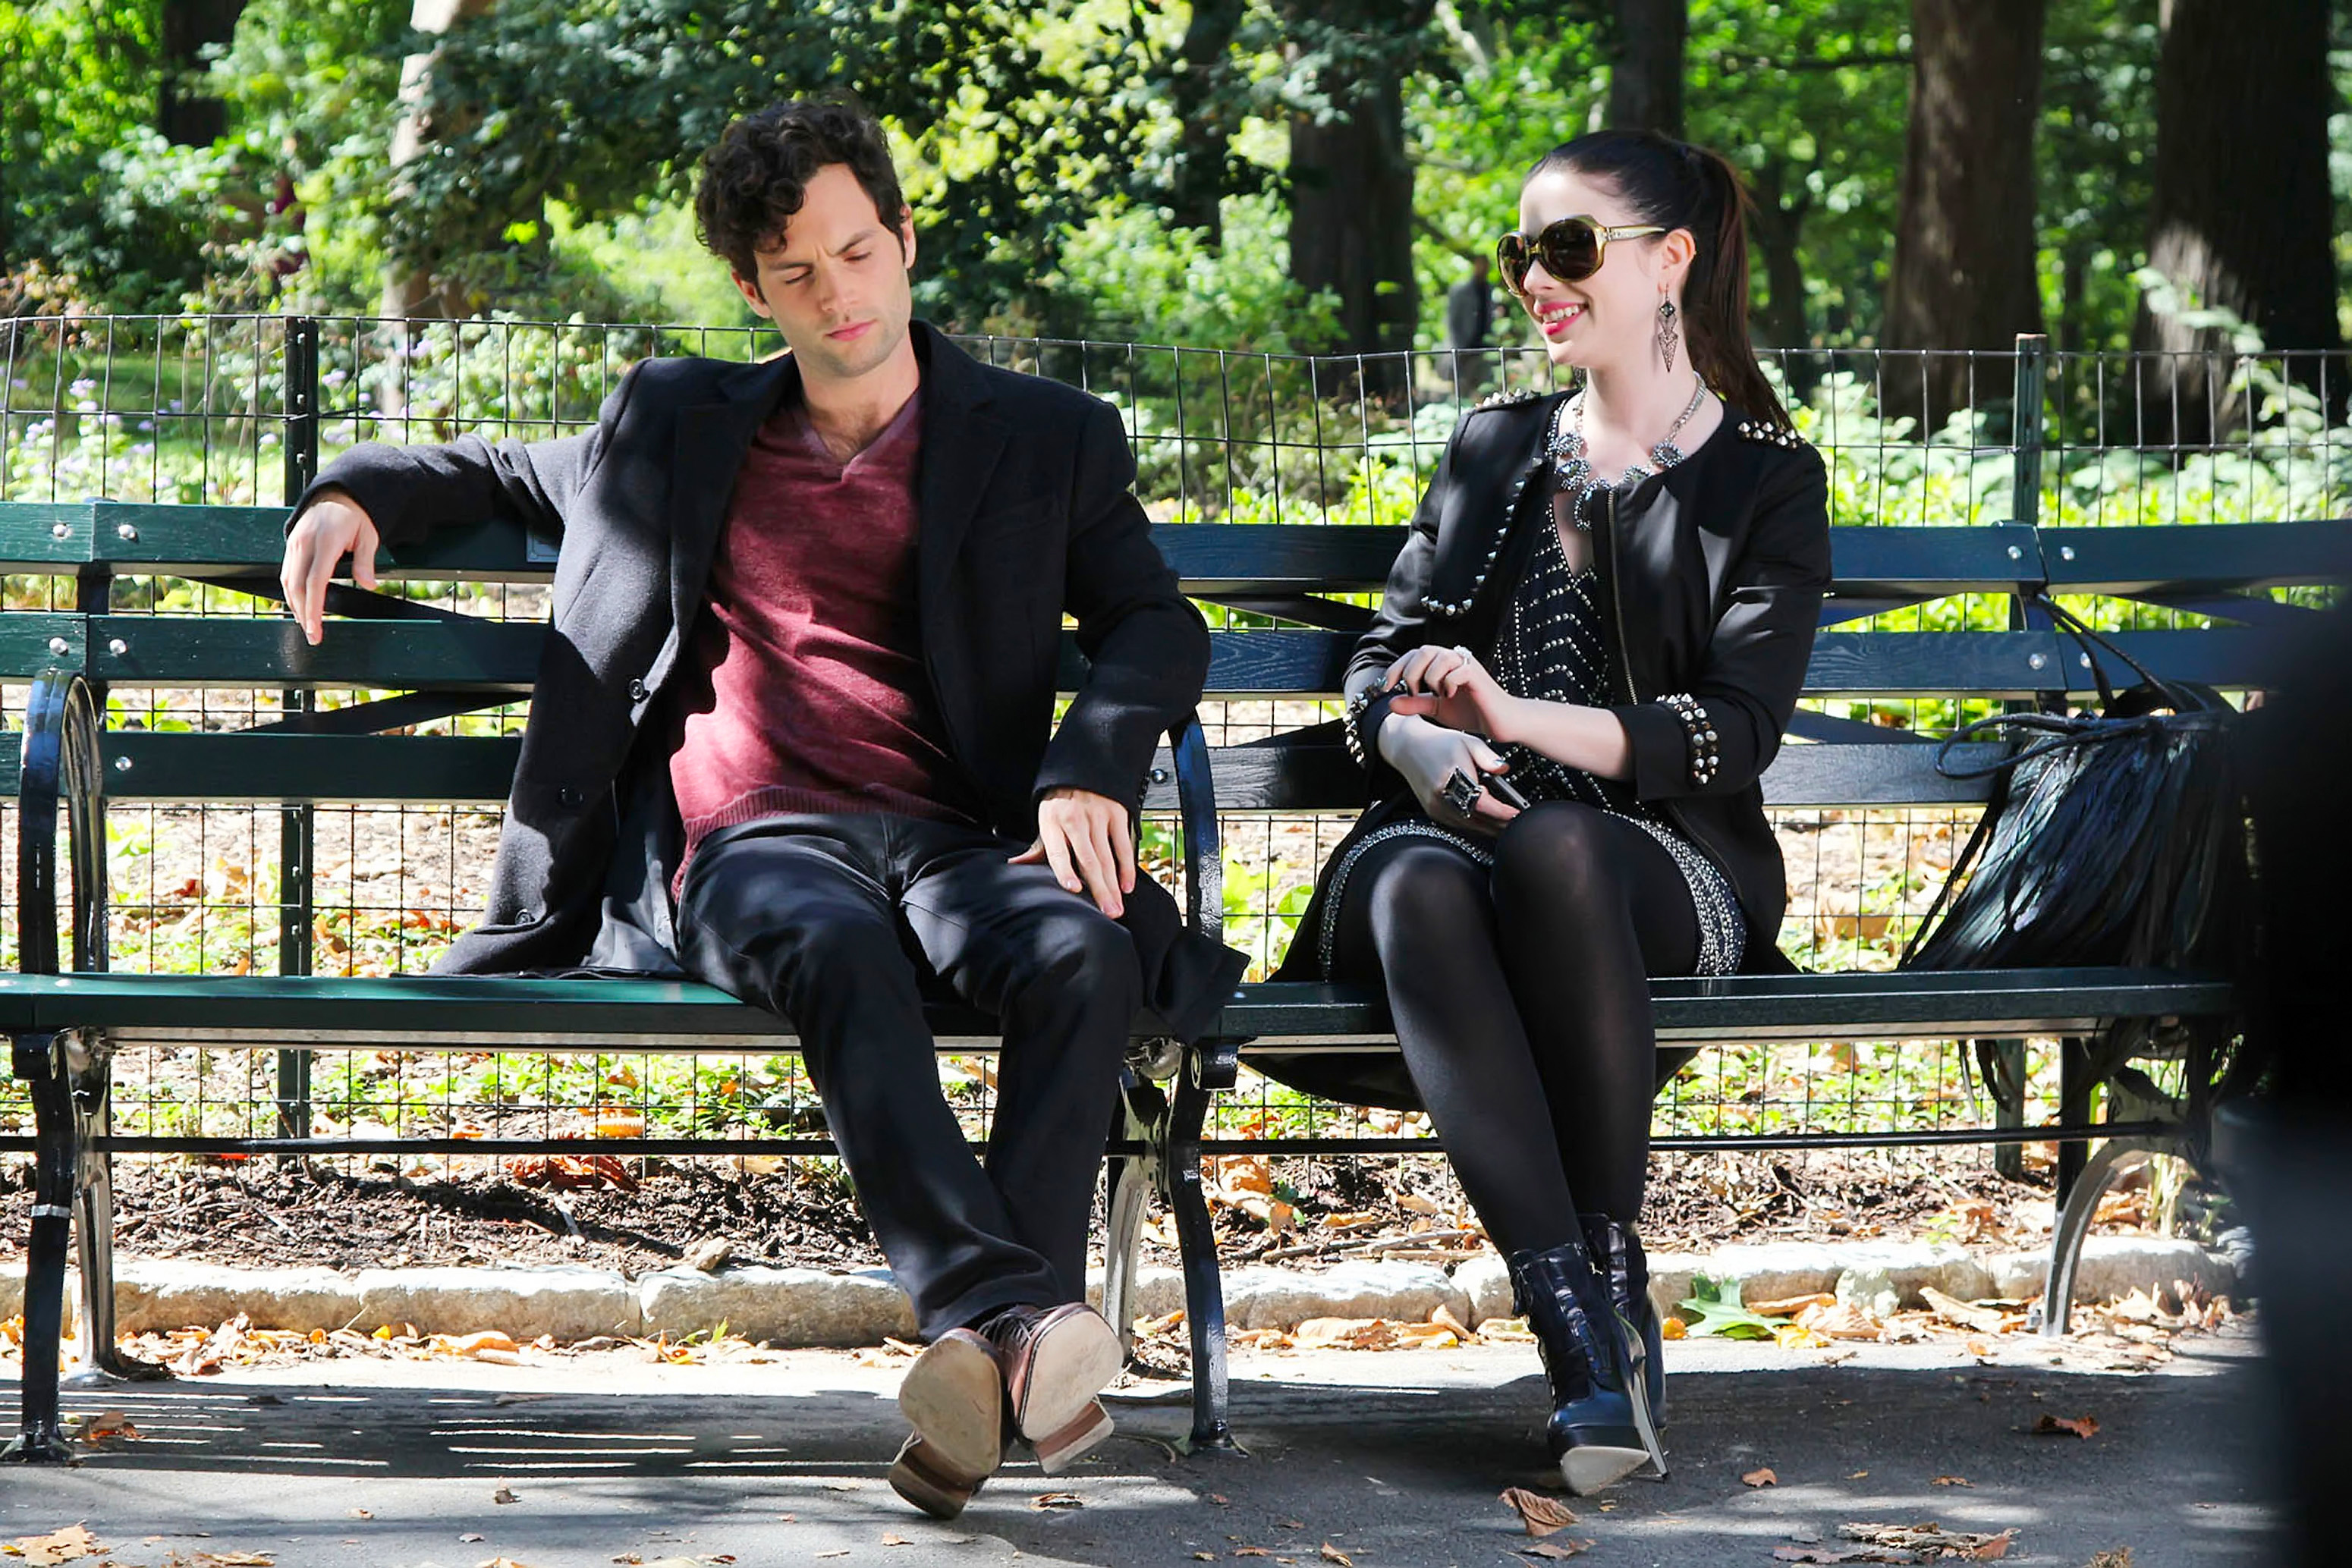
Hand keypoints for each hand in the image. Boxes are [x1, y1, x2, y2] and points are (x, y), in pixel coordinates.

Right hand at [279, 488, 380, 645]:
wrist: (337, 494)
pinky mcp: (290, 546)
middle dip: (303, 614)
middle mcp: (304, 543)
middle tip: (313, 637)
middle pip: (297, 585)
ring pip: (287, 581)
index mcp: (325, 541)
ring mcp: (294, 544)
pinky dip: (291, 593)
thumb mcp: (368, 535)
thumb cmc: (357, 517)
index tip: (316, 629)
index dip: (314, 608)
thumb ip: (366, 561)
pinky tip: (300, 607)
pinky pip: (286, 573)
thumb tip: (370, 585)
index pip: (315, 581)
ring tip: (307, 627)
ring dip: (295, 606)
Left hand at [1013, 787, 1136, 918]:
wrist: (1082, 768)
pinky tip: (1126, 886)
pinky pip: (1123, 845)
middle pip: (1088, 860)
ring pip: (1107, 857)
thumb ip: (1038, 848)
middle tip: (1107, 913)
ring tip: (1116, 908)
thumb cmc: (1061, 803)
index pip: (1058, 851)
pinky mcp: (1117, 813)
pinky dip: (1127, 867)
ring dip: (1113, 885)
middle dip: (1099, 889)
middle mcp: (1075, 818)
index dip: (1065, 870)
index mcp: (1052, 822)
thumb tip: (1015, 866)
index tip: (1074, 889)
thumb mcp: (1046, 820)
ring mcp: (1098, 816)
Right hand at [1377, 713, 1519, 834]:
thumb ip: (1488, 756)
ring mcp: (1436, 807)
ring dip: (1490, 827)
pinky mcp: (1433, 812)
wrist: (1409, 748)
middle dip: (1500, 823)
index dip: (1502, 812)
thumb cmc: (1440, 743)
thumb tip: (1504, 769)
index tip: (1517, 813)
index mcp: (1451, 777)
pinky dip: (1476, 824)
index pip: (1482, 803)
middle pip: (1478, 820)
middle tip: (1518, 821)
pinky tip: (1488, 820)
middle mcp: (1442, 796)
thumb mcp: (1468, 742)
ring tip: (1507, 822)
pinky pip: (1460, 825)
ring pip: (1469, 827)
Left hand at [1382, 644, 1520, 740]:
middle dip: (1410, 671)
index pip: (1413, 654)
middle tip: (1412, 691)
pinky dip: (1448, 683)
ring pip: (1439, 657)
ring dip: (1430, 678)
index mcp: (1442, 664)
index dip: (1396, 667)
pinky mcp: (1478, 675)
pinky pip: (1457, 670)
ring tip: (1436, 695)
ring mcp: (1467, 665)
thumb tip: (1390, 702)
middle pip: (1424, 650)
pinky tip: (1449, 696)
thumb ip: (1415, 703)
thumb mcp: (1436, 709)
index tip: (1386, 686)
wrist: (1500, 722)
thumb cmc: (1471, 712)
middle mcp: (1454, 659)